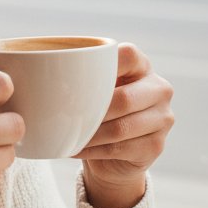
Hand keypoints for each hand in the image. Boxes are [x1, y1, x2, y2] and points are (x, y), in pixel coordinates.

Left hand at [75, 44, 173, 207]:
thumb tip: (45, 73)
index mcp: (142, 66)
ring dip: (90, 134)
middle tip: (65, 115)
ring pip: (121, 128)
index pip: (127, 55)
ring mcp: (163, 118)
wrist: (115, 152)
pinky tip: (76, 148)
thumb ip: (82, 75)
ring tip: (68, 135)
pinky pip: (120, 149)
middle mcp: (159, 89)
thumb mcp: (94, 87)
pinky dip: (93, 150)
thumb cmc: (99, 109)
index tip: (75, 77)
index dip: (103, 65)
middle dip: (92, 110)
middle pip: (124, 99)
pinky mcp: (156, 146)